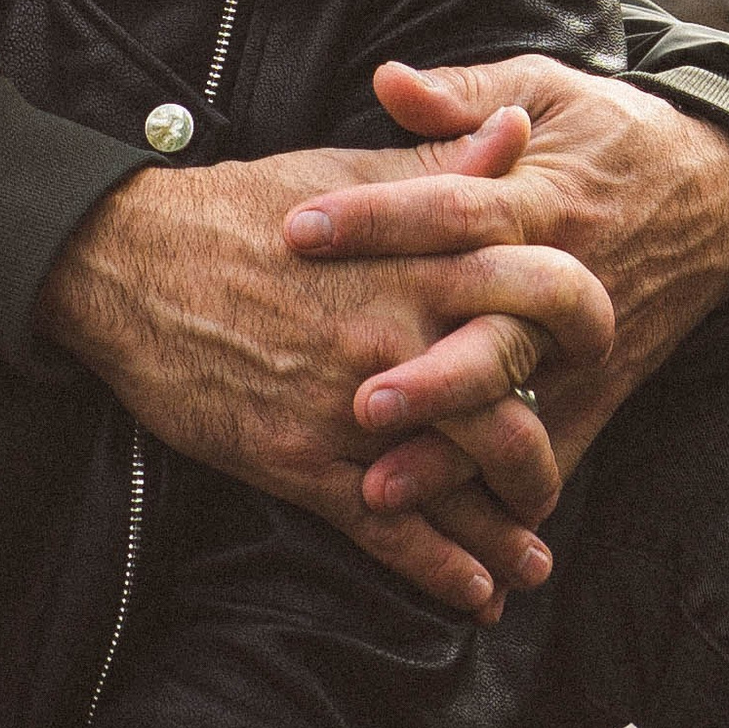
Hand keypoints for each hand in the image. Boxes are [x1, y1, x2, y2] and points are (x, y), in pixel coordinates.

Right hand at [34, 110, 611, 623]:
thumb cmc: (246, 208)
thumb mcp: (351, 171)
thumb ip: (443, 161)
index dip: (587, 319)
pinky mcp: (303, 459)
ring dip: (507, 532)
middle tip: (550, 483)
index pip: (543, 288)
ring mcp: (353, 403)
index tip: (596, 348)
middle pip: (515, 408)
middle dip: (546, 459)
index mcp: (420, 257)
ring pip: (462, 482)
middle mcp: (399, 333)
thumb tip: (521, 130)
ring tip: (532, 560)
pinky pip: (390, 529)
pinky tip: (475, 597)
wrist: (132, 261)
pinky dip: (441, 571)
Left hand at [288, 57, 728, 543]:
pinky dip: (504, 496)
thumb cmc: (609, 134)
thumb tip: (386, 79)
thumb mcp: (545, 90)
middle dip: (427, 373)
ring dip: (449, 454)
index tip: (299, 228)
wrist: (718, 198)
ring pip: (514, 407)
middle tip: (358, 400)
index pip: (449, 206)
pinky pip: (551, 449)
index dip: (374, 217)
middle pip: (492, 330)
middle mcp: (561, 277)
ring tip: (377, 488)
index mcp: (537, 195)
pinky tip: (450, 543)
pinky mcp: (598, 390)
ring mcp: (582, 346)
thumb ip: (463, 93)